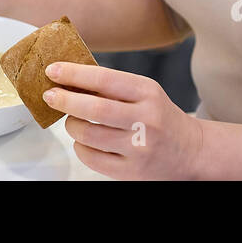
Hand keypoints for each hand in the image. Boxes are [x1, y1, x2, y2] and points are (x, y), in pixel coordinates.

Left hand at [43, 62, 206, 179]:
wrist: (191, 151)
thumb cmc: (161, 117)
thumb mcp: (146, 92)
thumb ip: (113, 85)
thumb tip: (70, 78)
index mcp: (148, 93)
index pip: (104, 79)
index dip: (74, 74)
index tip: (53, 70)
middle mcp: (146, 120)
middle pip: (95, 109)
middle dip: (65, 100)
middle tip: (50, 95)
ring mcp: (139, 148)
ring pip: (90, 135)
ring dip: (71, 125)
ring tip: (70, 120)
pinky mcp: (132, 171)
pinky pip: (93, 158)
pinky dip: (80, 147)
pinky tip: (82, 141)